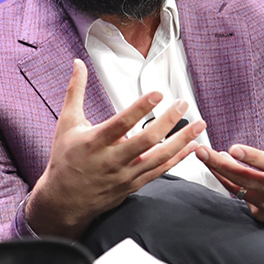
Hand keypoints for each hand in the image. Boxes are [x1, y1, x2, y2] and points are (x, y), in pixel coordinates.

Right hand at [26, 60, 205, 238]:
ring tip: (199, 124)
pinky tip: (191, 146)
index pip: (121, 123)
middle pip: (146, 141)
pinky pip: (160, 170)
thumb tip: (78, 64)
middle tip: (182, 104)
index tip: (158, 93)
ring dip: (181, 140)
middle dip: (168, 121)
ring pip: (159, 157)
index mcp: (95, 142)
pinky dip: (177, 158)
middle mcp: (112, 160)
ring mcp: (125, 175)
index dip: (140, 108)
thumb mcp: (66, 123)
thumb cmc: (65, 158)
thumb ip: (75, 91)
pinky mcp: (134, 184)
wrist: (65, 199)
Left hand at [196, 81, 263, 225]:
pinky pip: (241, 199)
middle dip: (220, 163)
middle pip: (245, 178)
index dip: (252, 157)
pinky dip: (229, 185)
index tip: (233, 148)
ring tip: (204, 155)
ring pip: (239, 189)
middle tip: (201, 150)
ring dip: (220, 172)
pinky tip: (220, 170)